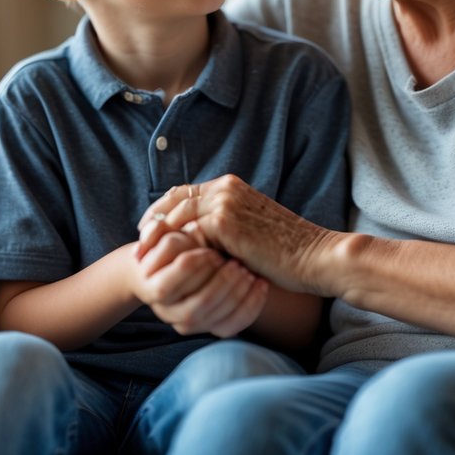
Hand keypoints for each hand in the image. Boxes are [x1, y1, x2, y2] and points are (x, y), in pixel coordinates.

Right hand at [135, 231, 267, 337]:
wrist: (188, 267)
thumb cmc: (178, 247)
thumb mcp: (172, 236)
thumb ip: (168, 233)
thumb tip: (181, 225)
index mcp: (152, 290)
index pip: (168, 285)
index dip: (192, 268)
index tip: (212, 251)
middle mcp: (168, 313)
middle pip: (196, 307)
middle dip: (220, 284)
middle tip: (237, 263)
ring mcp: (191, 324)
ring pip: (216, 318)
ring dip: (237, 293)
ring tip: (250, 272)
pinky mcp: (213, 328)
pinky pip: (234, 324)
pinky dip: (251, 304)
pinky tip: (261, 284)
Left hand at [137, 175, 331, 294]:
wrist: (315, 257)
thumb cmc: (288, 251)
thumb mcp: (252, 232)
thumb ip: (226, 227)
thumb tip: (200, 241)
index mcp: (232, 186)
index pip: (184, 192)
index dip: (162, 210)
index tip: (149, 230)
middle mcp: (226, 188)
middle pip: (173, 200)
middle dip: (153, 223)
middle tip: (139, 246)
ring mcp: (224, 202)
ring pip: (176, 216)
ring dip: (158, 238)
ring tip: (145, 259)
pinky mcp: (224, 222)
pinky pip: (189, 234)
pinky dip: (176, 250)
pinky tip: (166, 268)